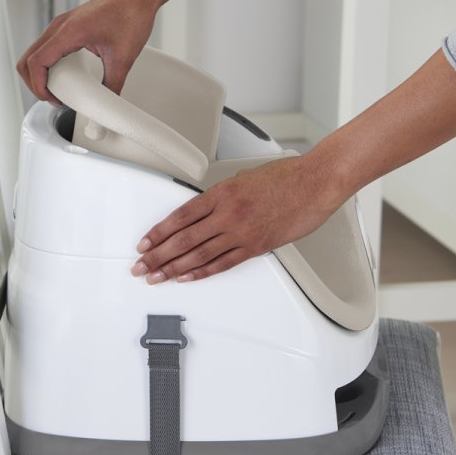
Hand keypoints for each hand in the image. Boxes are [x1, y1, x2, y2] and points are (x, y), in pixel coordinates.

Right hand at [16, 0, 158, 104]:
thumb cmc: (132, 14)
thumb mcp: (123, 58)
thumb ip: (113, 84)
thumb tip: (107, 103)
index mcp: (68, 32)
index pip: (36, 62)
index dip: (38, 86)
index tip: (53, 99)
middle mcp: (59, 26)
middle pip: (27, 59)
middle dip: (35, 83)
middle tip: (55, 98)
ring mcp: (62, 24)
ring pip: (35, 52)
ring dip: (40, 74)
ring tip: (61, 89)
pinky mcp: (68, 25)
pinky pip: (47, 46)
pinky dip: (49, 63)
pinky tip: (67, 74)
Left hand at [131, 154, 343, 283]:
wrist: (314, 183)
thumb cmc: (285, 177)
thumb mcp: (243, 178)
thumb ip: (222, 196)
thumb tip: (205, 212)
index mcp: (221, 193)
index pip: (180, 217)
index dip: (158, 233)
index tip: (144, 244)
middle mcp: (228, 213)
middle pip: (183, 239)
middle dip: (158, 255)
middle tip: (141, 267)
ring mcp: (241, 232)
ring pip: (199, 254)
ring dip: (174, 268)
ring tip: (156, 277)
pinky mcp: (256, 246)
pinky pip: (223, 263)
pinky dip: (202, 272)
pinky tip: (187, 277)